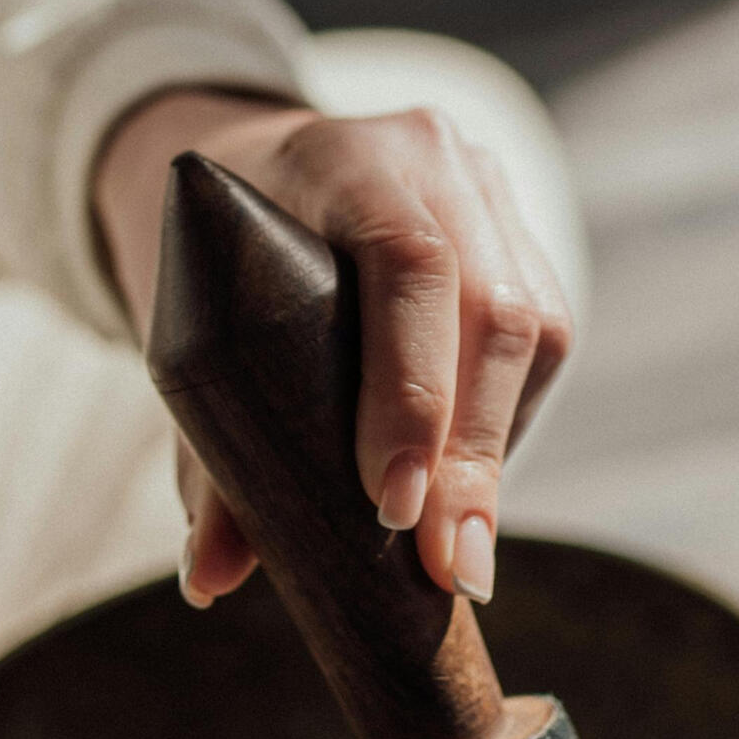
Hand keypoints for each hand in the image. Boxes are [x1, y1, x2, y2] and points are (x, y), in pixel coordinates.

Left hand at [93, 89, 574, 605]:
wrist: (250, 175)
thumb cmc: (218, 265)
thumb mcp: (195, 337)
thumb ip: (207, 455)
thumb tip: (210, 579)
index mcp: (340, 160)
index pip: (407, 264)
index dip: (412, 390)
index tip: (391, 504)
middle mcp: (431, 160)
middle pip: (490, 310)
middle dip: (470, 456)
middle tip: (449, 569)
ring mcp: (488, 189)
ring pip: (535, 331)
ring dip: (497, 452)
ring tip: (460, 552)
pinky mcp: (520, 234)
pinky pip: (543, 342)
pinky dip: (507, 426)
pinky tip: (469, 488)